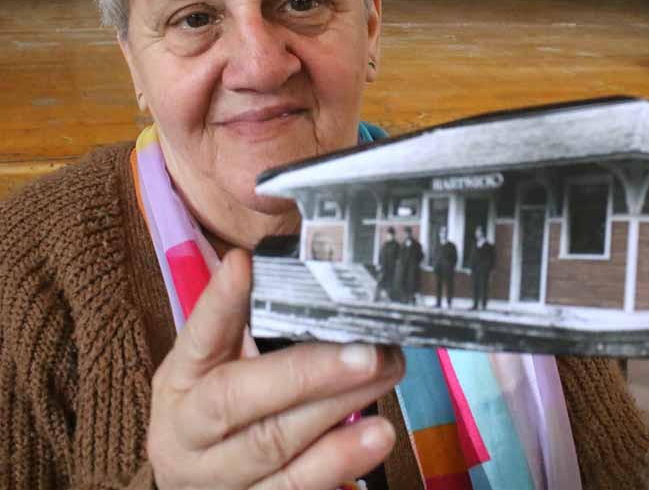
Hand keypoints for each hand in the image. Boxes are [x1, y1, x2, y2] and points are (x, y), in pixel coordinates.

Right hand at [147, 248, 404, 489]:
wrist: (202, 484)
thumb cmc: (221, 411)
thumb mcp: (220, 365)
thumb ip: (248, 324)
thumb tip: (292, 268)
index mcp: (180, 383)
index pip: (197, 337)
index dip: (220, 304)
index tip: (244, 265)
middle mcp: (185, 435)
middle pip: (238, 400)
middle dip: (308, 371)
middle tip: (367, 348)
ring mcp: (217, 480)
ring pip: (274, 446)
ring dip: (338, 409)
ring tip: (384, 376)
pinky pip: (296, 487)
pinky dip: (340, 461)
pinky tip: (376, 436)